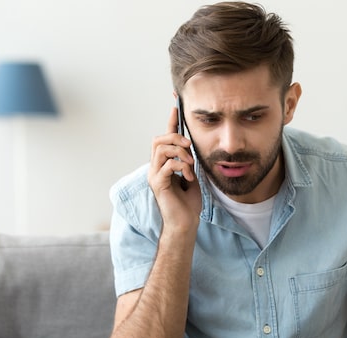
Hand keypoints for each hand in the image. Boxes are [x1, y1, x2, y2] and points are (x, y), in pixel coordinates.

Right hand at [148, 107, 201, 230]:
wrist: (186, 223)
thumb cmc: (189, 202)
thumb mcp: (192, 175)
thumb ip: (188, 160)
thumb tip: (189, 145)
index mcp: (164, 164)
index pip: (165, 138)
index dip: (170, 122)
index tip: (176, 106)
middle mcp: (155, 167)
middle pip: (159, 140)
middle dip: (175, 137)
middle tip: (189, 146)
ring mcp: (154, 175)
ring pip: (161, 149)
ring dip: (180, 153)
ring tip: (191, 165)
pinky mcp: (157, 184)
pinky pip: (167, 165)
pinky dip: (181, 167)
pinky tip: (188, 177)